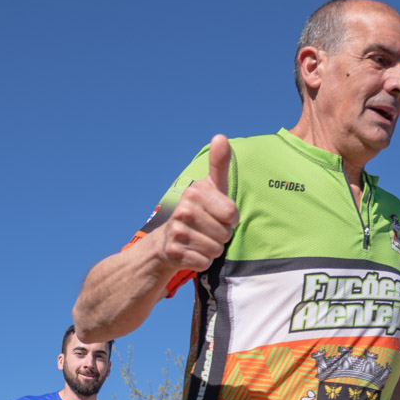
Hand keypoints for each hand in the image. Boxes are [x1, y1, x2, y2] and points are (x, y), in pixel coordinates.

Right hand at [158, 135, 238, 273]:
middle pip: (225, 234)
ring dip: (212, 250)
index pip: (232, 214)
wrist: (168, 240)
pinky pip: (204, 263)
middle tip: (208, 230)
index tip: (218, 215)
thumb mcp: (211, 187)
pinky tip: (192, 252)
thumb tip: (220, 137)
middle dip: (221, 236)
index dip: (230, 219)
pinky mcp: (174, 253)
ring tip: (200, 241)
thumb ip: (219, 164)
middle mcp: (182, 211)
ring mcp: (177, 232)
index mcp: (194, 193)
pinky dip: (202, 262)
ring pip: (215, 250)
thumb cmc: (199, 211)